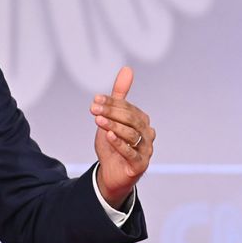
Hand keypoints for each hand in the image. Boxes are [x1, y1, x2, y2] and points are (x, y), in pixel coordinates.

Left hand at [91, 66, 153, 208]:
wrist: (111, 174)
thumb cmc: (112, 144)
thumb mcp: (111, 119)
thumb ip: (119, 96)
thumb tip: (127, 68)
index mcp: (142, 121)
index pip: (128, 108)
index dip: (112, 103)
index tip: (95, 99)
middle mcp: (148, 134)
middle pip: (132, 120)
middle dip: (112, 112)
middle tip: (94, 108)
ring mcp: (146, 150)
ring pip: (132, 135)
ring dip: (114, 126)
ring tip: (98, 120)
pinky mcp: (140, 165)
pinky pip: (131, 153)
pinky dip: (120, 144)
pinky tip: (108, 135)